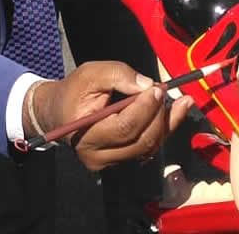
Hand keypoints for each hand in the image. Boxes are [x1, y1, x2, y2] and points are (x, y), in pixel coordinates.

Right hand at [31, 62, 191, 170]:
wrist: (58, 113)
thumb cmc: (74, 92)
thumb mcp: (90, 73)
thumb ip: (117, 75)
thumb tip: (147, 85)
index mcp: (85, 135)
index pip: (124, 128)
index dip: (145, 109)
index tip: (157, 89)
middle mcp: (97, 156)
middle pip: (140, 141)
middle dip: (159, 116)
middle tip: (165, 92)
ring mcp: (109, 163)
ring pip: (148, 147)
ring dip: (166, 124)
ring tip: (180, 102)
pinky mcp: (120, 161)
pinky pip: (147, 148)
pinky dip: (162, 130)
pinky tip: (172, 113)